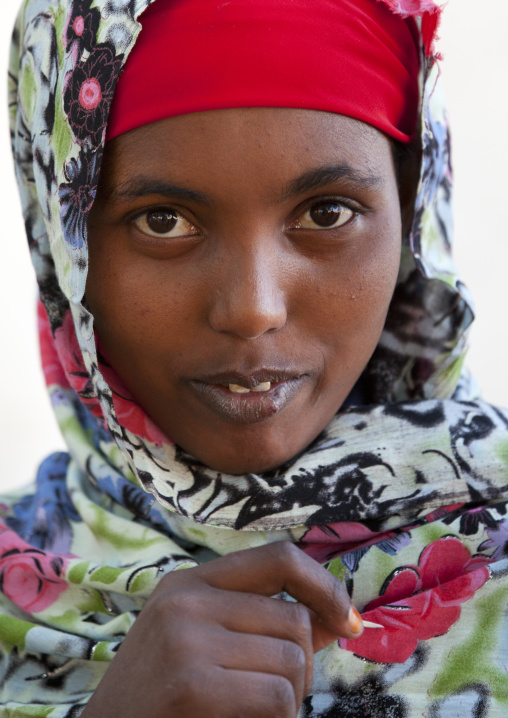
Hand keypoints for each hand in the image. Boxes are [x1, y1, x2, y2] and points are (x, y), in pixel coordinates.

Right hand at [82, 541, 362, 717]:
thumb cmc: (161, 694)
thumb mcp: (203, 641)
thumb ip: (264, 624)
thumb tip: (338, 616)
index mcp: (189, 582)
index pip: (278, 557)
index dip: (324, 585)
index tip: (348, 621)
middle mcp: (186, 599)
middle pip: (294, 619)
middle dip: (302, 665)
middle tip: (275, 695)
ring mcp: (186, 638)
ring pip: (292, 661)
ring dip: (289, 698)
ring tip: (253, 710)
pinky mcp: (192, 685)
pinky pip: (278, 698)